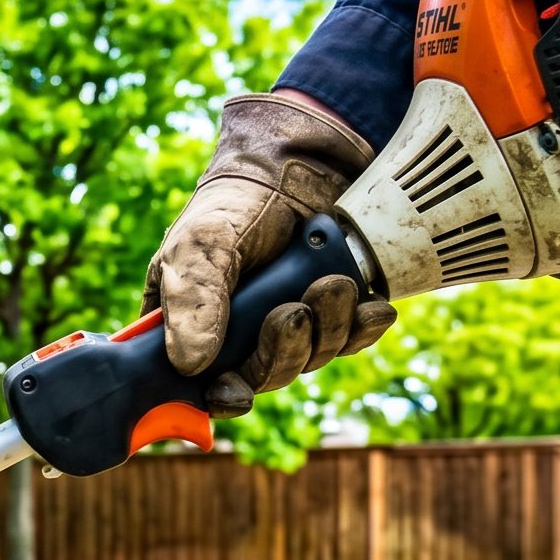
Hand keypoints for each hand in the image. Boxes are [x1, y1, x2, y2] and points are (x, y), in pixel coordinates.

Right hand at [144, 91, 393, 416]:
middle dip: (280, 352)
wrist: (303, 163)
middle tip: (292, 313)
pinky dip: (361, 328)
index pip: (193, 385)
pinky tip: (371, 306)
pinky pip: (347, 342)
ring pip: (306, 362)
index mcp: (189, 325)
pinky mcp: (332, 314)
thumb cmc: (237, 202)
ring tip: (331, 284)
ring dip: (325, 330)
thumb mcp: (202, 245)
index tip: (233, 391)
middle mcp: (235, 334)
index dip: (215, 396)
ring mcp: (286, 326)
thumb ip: (193, 301)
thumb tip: (191, 364)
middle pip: (257, 379)